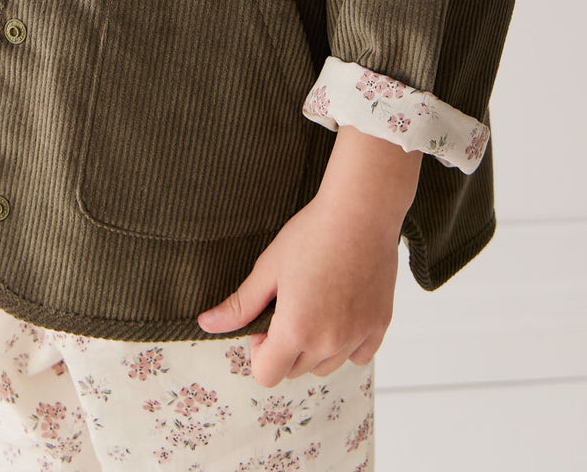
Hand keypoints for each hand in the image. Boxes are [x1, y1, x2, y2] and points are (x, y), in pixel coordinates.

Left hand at [195, 195, 399, 387]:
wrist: (360, 211)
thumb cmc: (312, 234)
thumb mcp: (269, 267)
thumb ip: (240, 305)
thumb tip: (206, 324)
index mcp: (296, 330)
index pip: (267, 375)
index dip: (260, 350)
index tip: (268, 317)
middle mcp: (329, 343)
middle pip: (295, 371)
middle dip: (285, 347)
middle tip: (290, 304)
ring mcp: (358, 336)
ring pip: (326, 367)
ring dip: (315, 348)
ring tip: (315, 304)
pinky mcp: (380, 326)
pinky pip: (358, 356)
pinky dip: (346, 344)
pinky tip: (341, 310)